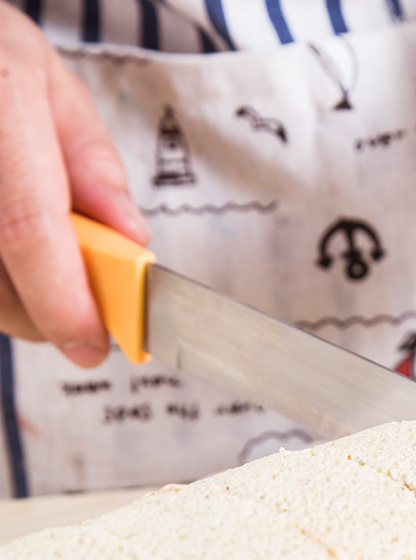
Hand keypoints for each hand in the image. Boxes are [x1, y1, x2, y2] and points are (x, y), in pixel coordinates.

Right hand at [0, 1, 148, 365]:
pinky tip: (8, 255)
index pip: (27, 229)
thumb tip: (131, 240)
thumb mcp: (51, 87)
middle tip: (86, 306)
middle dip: (50, 314)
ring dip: (19, 302)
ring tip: (41, 261)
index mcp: (0, 109)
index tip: (94, 344)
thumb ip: (93, 165)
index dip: (64, 301)